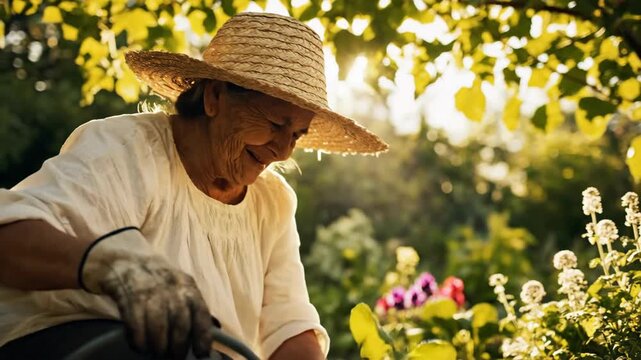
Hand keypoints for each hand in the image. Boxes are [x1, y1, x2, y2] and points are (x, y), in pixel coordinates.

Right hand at [80, 228, 213, 358]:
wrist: (125, 258)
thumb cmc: (157, 278)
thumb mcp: (179, 285)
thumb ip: (191, 306)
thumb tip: (206, 335)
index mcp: (188, 286)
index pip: (201, 312)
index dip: (203, 336)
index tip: (201, 353)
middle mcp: (172, 288)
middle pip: (180, 322)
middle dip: (178, 346)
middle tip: (174, 358)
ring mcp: (150, 292)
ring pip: (159, 326)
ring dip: (159, 346)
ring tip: (157, 353)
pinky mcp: (128, 297)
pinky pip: (136, 325)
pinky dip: (139, 341)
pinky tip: (140, 346)